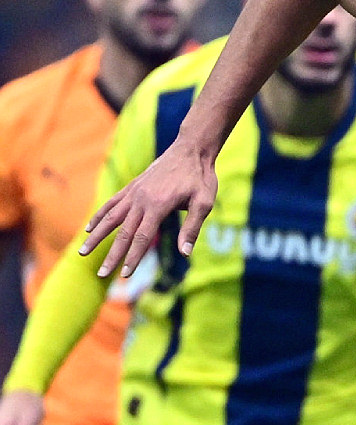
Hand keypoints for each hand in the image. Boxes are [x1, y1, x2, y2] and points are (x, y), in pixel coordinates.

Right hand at [82, 141, 217, 277]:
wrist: (191, 149)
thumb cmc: (201, 178)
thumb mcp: (204, 202)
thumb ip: (193, 228)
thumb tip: (185, 253)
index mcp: (159, 206)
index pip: (141, 237)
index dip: (132, 257)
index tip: (125, 275)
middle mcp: (141, 200)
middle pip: (122, 232)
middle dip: (111, 255)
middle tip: (101, 275)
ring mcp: (134, 192)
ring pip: (110, 218)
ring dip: (96, 236)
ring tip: (82, 252)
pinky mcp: (132, 187)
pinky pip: (111, 203)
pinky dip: (98, 216)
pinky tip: (88, 228)